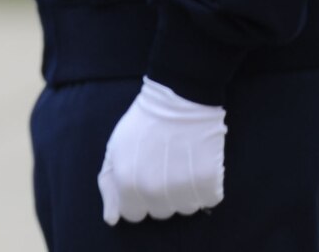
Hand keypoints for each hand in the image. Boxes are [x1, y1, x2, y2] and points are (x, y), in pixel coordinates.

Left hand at [97, 77, 225, 224]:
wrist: (179, 99)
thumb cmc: (144, 123)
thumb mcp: (115, 148)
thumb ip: (110, 185)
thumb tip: (111, 220)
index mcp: (127, 182)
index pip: (132, 215)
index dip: (137, 198)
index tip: (143, 179)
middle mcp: (153, 190)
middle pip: (159, 213)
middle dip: (160, 195)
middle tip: (163, 167)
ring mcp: (182, 188)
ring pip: (184, 209)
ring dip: (184, 192)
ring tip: (181, 164)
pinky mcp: (208, 182)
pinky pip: (208, 200)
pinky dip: (206, 186)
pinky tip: (198, 164)